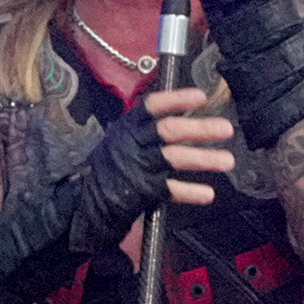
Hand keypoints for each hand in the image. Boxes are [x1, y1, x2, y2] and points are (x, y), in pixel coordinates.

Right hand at [0, 85, 236, 303]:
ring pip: (174, 159)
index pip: (151, 107)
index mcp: (126, 129)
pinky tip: (208, 195)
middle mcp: (130, 145)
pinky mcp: (139, 193)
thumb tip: (175, 117)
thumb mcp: (120, 146)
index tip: (200, 95)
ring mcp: (135, 169)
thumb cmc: (103, 175)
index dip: (176, 99)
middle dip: (200, 129)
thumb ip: (144, 134)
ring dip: (204, 159)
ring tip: (229, 162)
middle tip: (227, 129)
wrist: (75, 208)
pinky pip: (169, 191)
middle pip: (169, 131)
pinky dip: (189, 192)